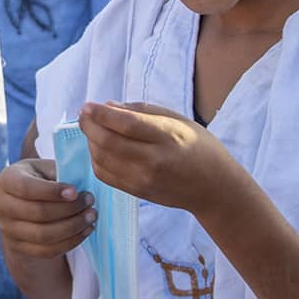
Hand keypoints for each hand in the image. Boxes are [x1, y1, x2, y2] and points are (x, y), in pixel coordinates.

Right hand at [0, 158, 93, 259]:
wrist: (21, 204)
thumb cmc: (38, 179)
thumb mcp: (44, 168)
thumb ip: (59, 171)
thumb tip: (81, 183)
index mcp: (7, 180)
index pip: (27, 188)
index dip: (53, 191)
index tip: (76, 191)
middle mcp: (3, 206)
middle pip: (38, 213)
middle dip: (69, 209)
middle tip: (90, 201)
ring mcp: (9, 230)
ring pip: (44, 235)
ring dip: (73, 227)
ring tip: (91, 216)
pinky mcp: (20, 248)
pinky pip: (48, 251)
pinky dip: (70, 242)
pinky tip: (85, 230)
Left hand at [79, 101, 242, 216]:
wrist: (214, 187)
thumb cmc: (198, 146)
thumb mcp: (177, 119)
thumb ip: (141, 110)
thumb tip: (108, 106)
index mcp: (167, 136)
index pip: (126, 124)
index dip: (101, 114)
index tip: (87, 105)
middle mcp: (154, 160)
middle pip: (109, 142)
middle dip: (89, 126)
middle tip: (84, 115)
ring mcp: (144, 179)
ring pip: (102, 160)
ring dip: (90, 142)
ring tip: (92, 130)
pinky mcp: (138, 192)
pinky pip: (106, 176)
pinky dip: (96, 160)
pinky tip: (99, 149)